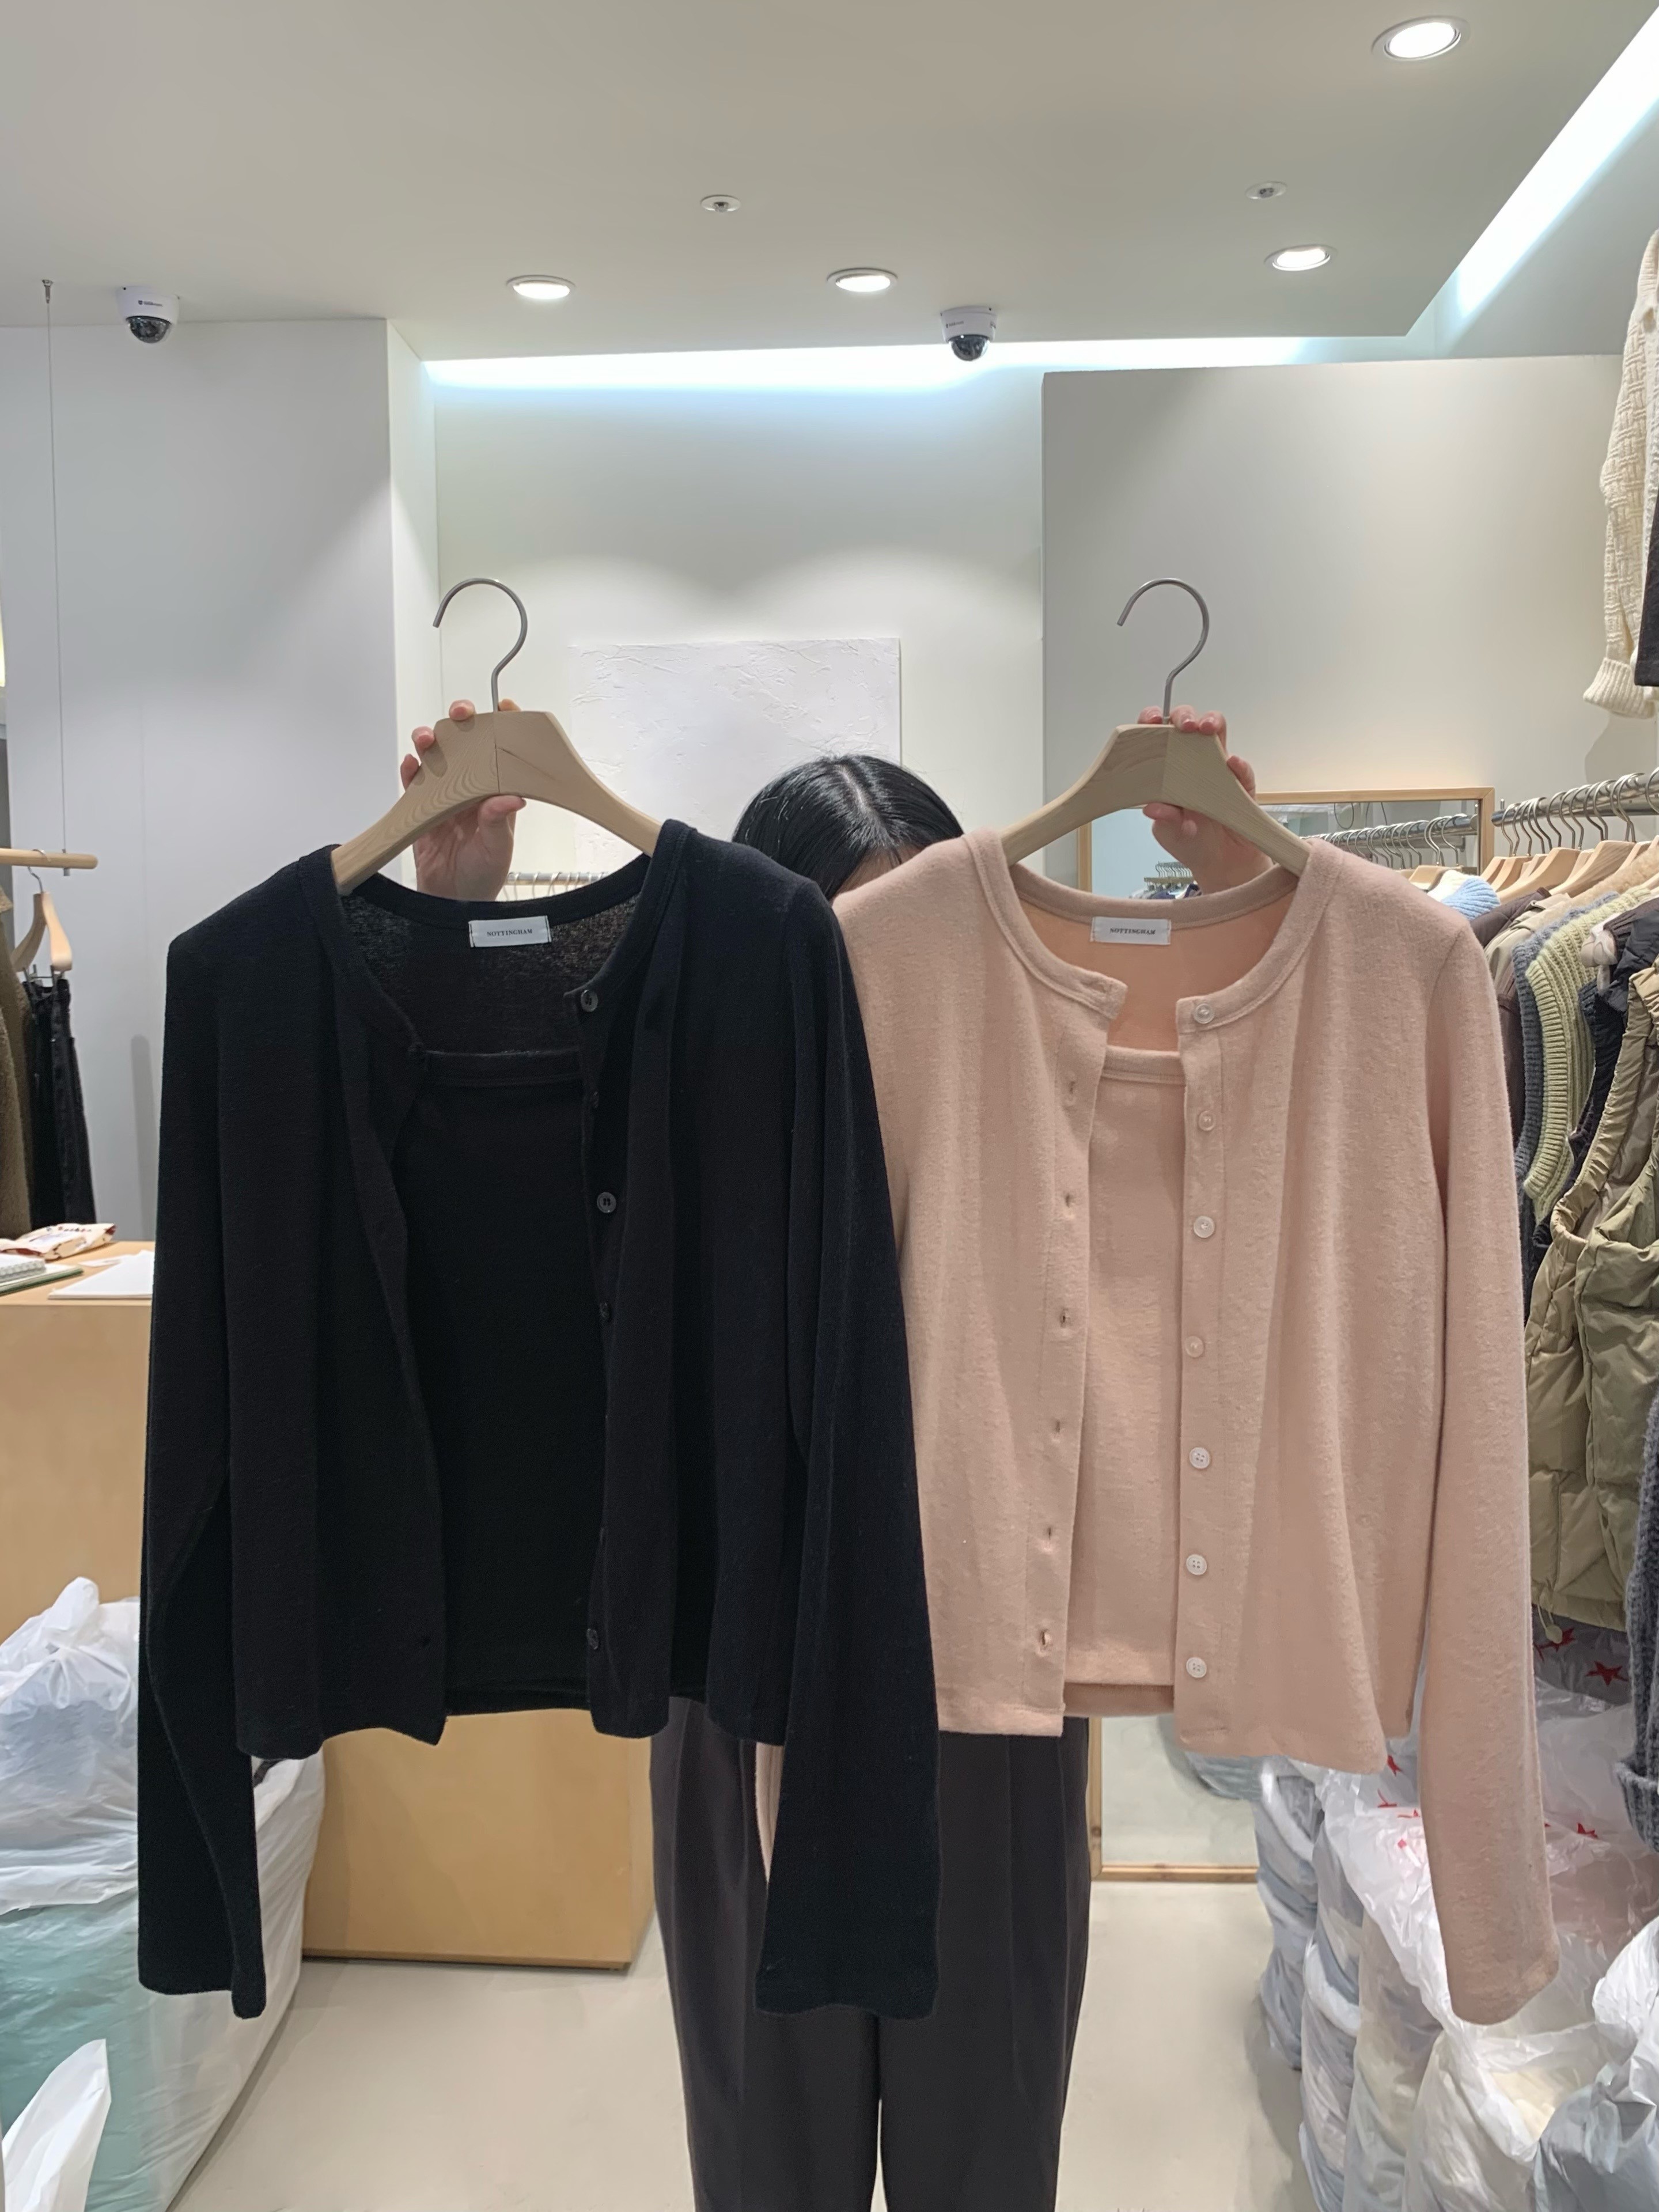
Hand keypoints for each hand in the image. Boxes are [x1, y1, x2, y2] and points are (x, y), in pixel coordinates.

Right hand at [404, 699, 522, 900]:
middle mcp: (471, 787)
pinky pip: (413, 782)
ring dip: (430, 741)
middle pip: (466, 743)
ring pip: (436, 756)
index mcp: (496, 792)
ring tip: (428, 740)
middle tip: (460, 715)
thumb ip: (499, 821)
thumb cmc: (483, 874)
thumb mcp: (498, 849)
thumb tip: (512, 798)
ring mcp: (445, 794)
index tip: (504, 707)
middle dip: (462, 722)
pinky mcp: (422, 806)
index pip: (503, 751)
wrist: (452, 899)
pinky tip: (409, 764)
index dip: (504, 725)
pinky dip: (409, 770)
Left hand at [1140, 705, 1269, 893]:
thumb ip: (1163, 819)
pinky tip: (1233, 765)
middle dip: (1185, 717)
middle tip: (1185, 726)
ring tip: (1207, 729)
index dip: (1152, 721)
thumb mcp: (1169, 832)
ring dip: (1213, 723)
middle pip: (1188, 725)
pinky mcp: (1241, 785)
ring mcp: (1217, 769)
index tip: (1152, 720)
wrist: (1221, 864)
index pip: (1156, 736)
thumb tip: (1152, 807)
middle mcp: (1190, 763)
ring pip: (1217, 734)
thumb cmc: (1190, 842)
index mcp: (1166, 770)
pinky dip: (1239, 767)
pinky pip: (1242, 771)